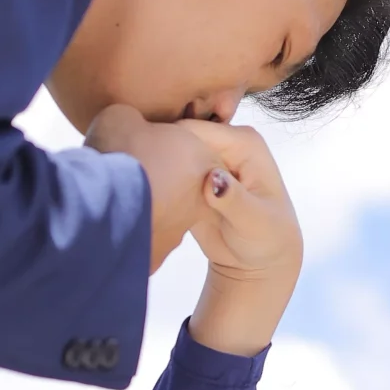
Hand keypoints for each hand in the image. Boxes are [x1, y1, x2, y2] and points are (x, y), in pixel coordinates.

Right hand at [84, 107, 301, 352]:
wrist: (257, 259)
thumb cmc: (265, 239)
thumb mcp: (254, 222)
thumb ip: (234, 200)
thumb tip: (212, 181)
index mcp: (243, 142)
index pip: (195, 130)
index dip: (167, 141)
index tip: (139, 161)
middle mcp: (224, 142)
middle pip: (176, 134)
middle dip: (154, 148)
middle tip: (124, 173)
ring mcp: (206, 156)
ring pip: (167, 149)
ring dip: (148, 162)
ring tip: (124, 181)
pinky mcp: (191, 174)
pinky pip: (164, 166)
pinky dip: (150, 175)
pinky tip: (132, 190)